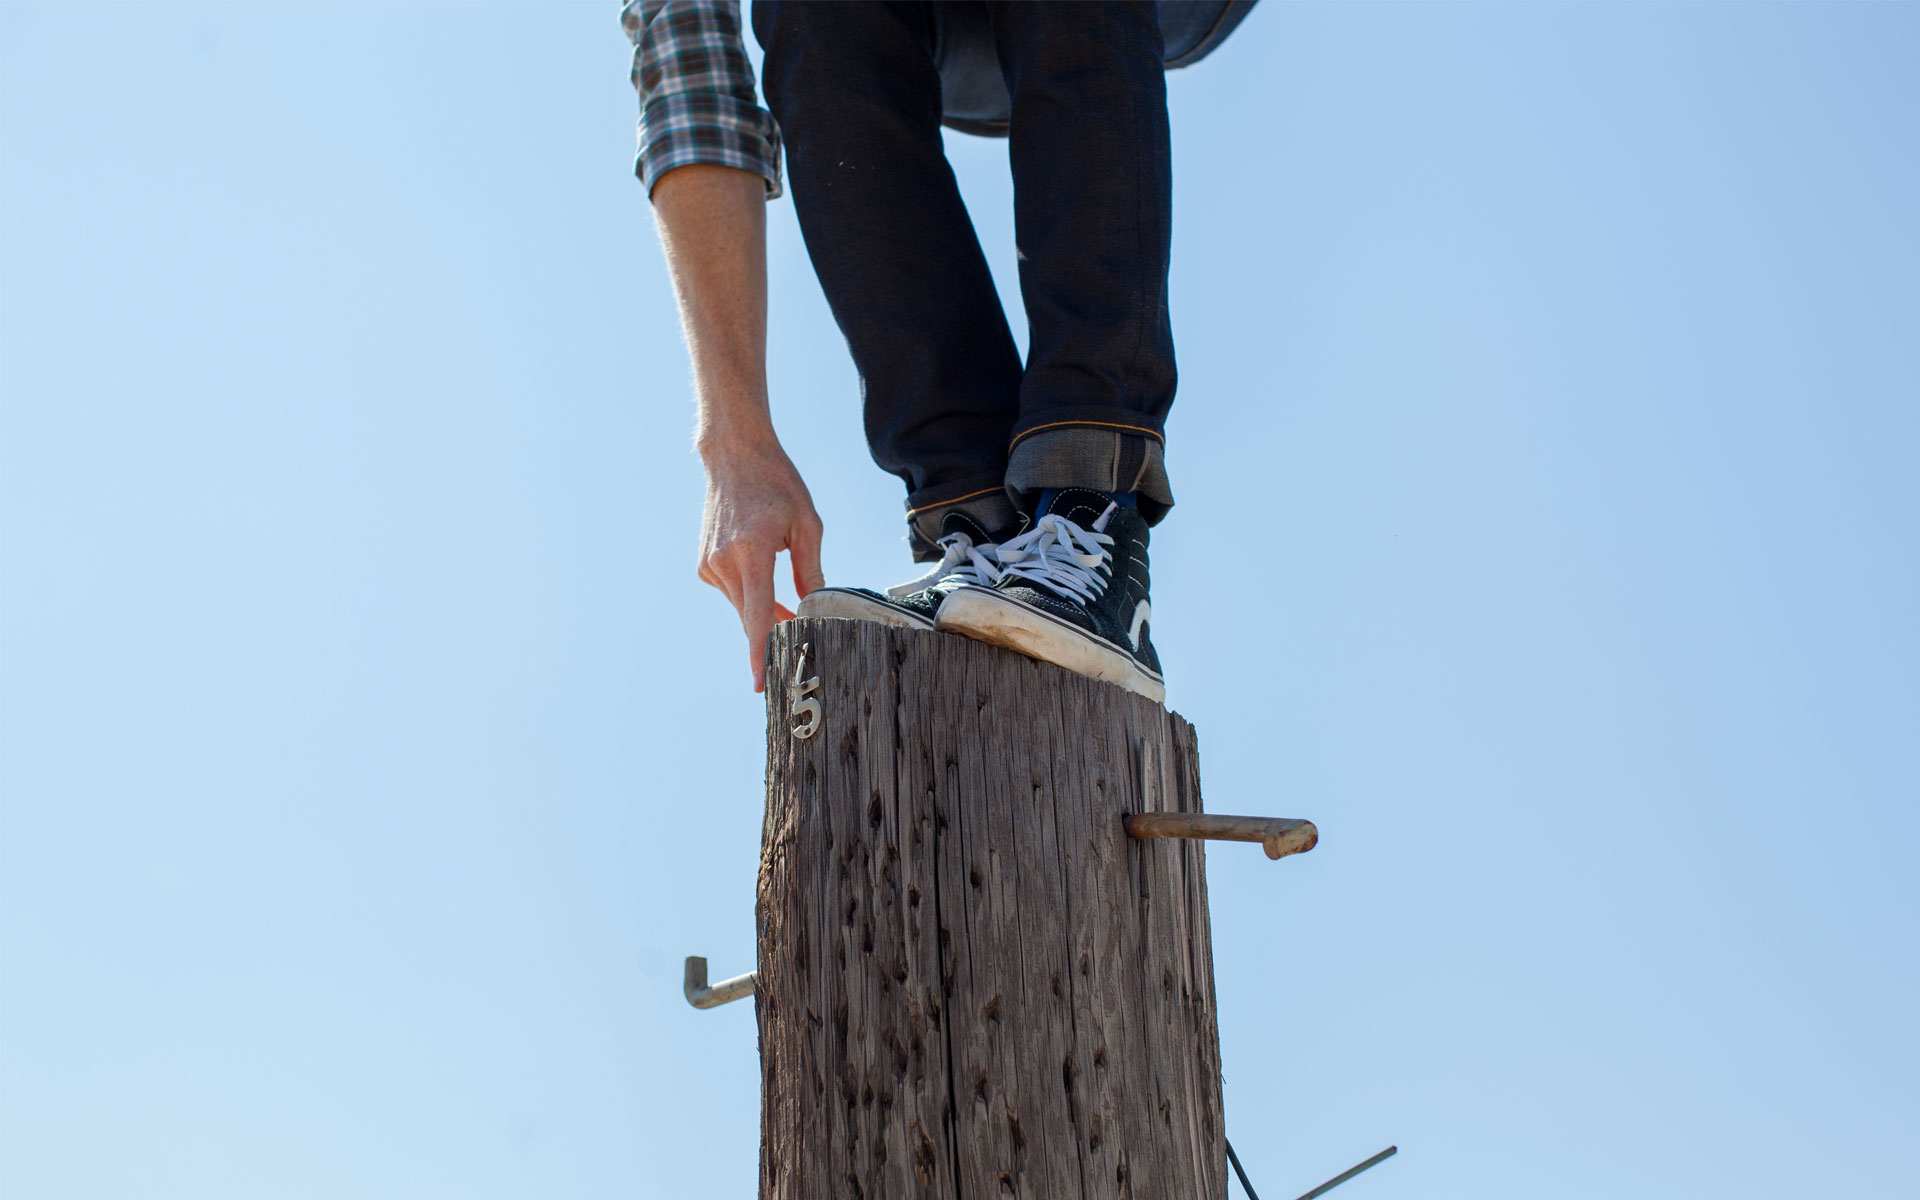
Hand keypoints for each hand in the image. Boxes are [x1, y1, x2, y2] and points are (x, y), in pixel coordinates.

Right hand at [697, 433, 825, 691]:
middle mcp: (724, 562)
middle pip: (752, 616)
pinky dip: (750, 593)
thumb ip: (810, 570)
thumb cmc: (777, 484)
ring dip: (764, 610)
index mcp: (752, 551)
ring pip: (743, 608)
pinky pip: (734, 593)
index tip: (759, 683)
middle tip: (800, 637)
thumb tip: (816, 608)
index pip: (757, 613)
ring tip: (786, 597)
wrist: (734, 456)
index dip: (760, 650)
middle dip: (775, 630)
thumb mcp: (807, 524)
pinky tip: (760, 565)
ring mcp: (709, 565)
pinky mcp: (704, 566)